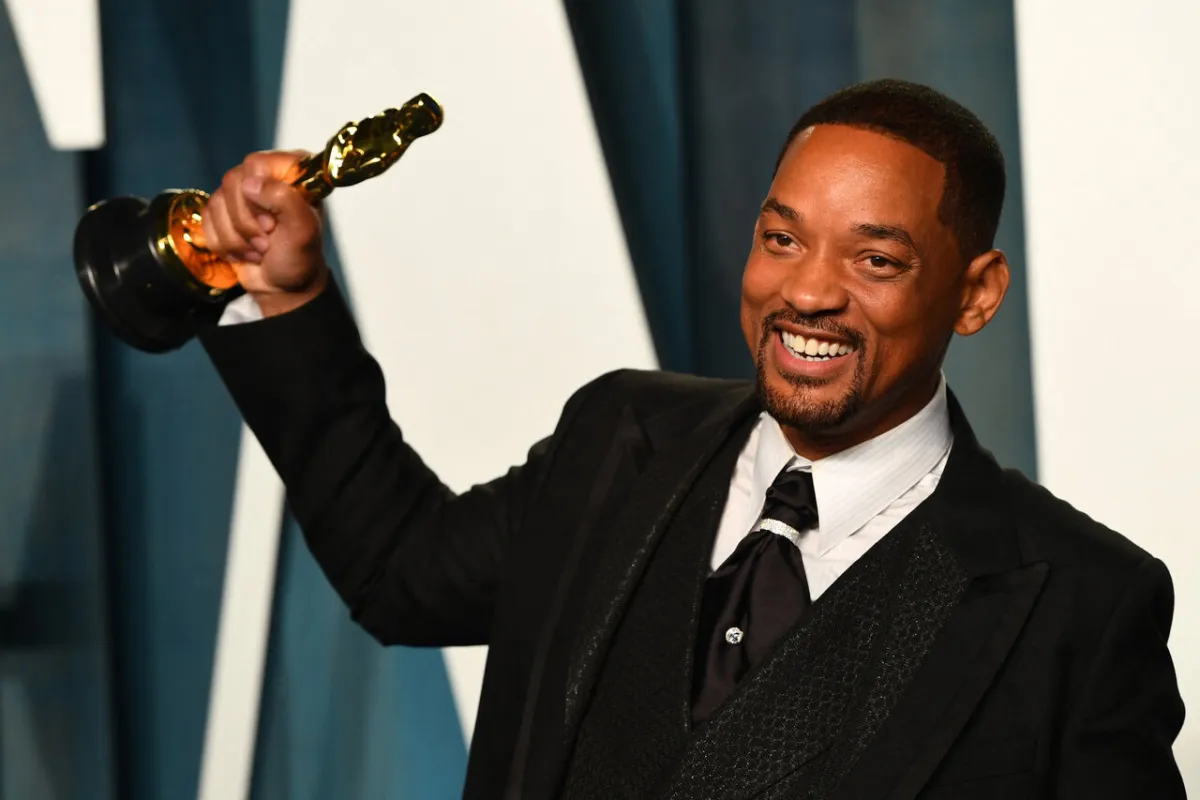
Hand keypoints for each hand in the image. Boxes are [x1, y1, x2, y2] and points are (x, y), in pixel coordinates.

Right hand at [202, 150, 328, 316]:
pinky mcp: (223, 210)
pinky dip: (225, 243)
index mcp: (292, 171)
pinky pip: (207, 218)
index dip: (259, 196)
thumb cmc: (299, 257)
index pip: (256, 165)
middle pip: (233, 182)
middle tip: (267, 240)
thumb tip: (251, 184)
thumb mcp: (303, 231)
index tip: (273, 223)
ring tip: (260, 249)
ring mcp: (242, 192)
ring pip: (217, 202)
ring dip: (237, 237)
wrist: (283, 286)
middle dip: (247, 222)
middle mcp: (265, 175)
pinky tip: (245, 251)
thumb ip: (285, 200)